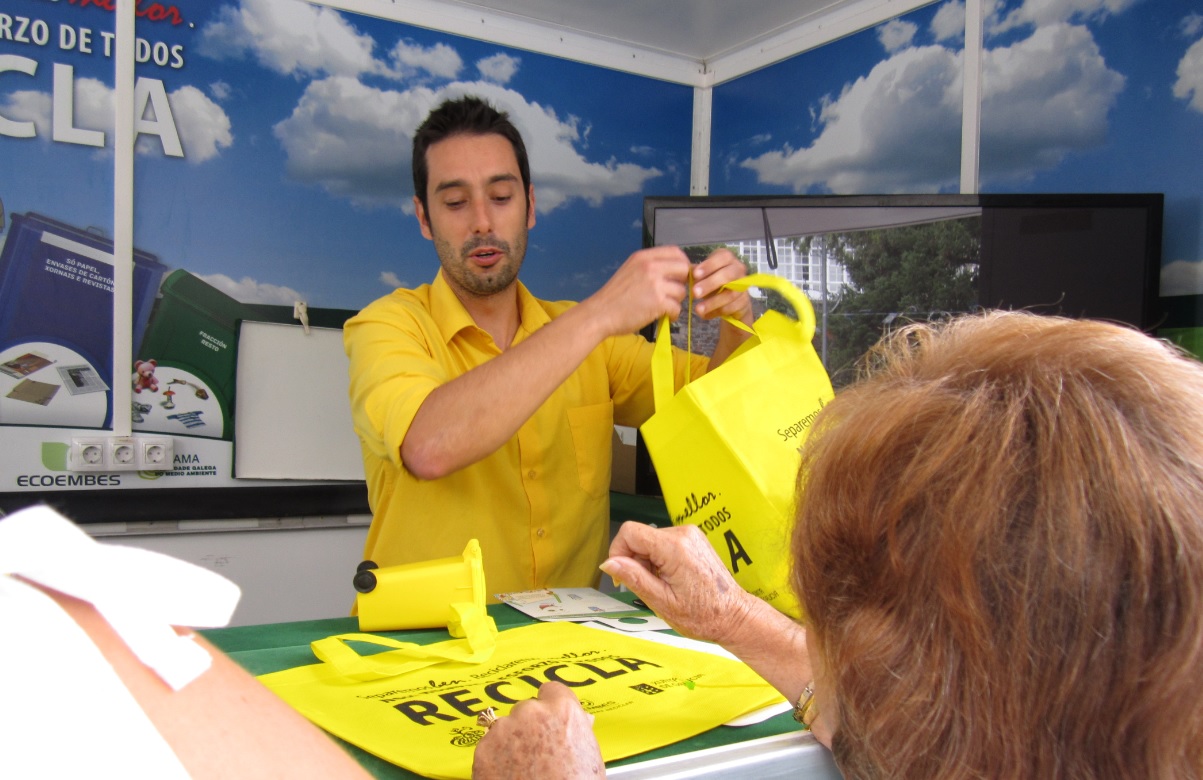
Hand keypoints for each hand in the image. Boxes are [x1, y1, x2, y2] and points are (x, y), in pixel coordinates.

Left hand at [472, 682, 602, 778]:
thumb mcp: (589, 757)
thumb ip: (577, 731)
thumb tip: (574, 723)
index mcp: (563, 710)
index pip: (552, 690)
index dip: (551, 707)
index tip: (550, 718)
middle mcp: (531, 712)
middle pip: (528, 709)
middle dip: (530, 726)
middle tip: (538, 752)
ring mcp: (504, 729)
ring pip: (506, 727)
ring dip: (511, 741)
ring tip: (523, 768)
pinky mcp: (483, 749)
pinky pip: (489, 746)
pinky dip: (495, 758)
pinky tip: (509, 775)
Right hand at [582, 246, 691, 337]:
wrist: (600, 314)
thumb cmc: (614, 297)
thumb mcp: (630, 271)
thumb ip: (650, 268)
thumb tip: (674, 272)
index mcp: (643, 257)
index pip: (676, 252)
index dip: (683, 263)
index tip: (680, 275)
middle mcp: (650, 267)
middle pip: (684, 269)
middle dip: (683, 283)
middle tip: (674, 293)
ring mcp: (655, 284)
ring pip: (682, 291)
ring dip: (676, 301)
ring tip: (664, 307)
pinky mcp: (658, 302)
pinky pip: (677, 307)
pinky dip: (672, 314)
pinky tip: (663, 316)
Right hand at [600, 522, 753, 644]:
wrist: (733, 616)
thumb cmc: (702, 615)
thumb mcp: (661, 602)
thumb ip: (634, 578)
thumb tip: (608, 563)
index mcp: (674, 547)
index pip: (629, 532)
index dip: (618, 553)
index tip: (622, 577)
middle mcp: (683, 533)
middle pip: (640, 537)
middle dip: (635, 562)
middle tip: (649, 588)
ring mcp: (690, 534)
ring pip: (650, 541)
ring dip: (648, 563)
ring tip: (663, 586)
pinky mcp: (693, 539)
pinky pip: (663, 543)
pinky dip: (660, 560)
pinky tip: (671, 579)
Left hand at [691, 248, 751, 324]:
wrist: (731, 300)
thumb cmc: (714, 283)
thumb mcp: (703, 275)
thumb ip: (695, 273)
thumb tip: (682, 273)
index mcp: (727, 258)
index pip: (723, 257)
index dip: (709, 265)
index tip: (695, 274)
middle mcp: (738, 269)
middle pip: (728, 275)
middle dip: (710, 284)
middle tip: (695, 292)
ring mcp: (743, 286)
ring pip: (730, 294)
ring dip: (712, 302)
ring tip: (698, 309)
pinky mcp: (744, 301)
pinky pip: (731, 307)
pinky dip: (716, 312)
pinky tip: (705, 315)